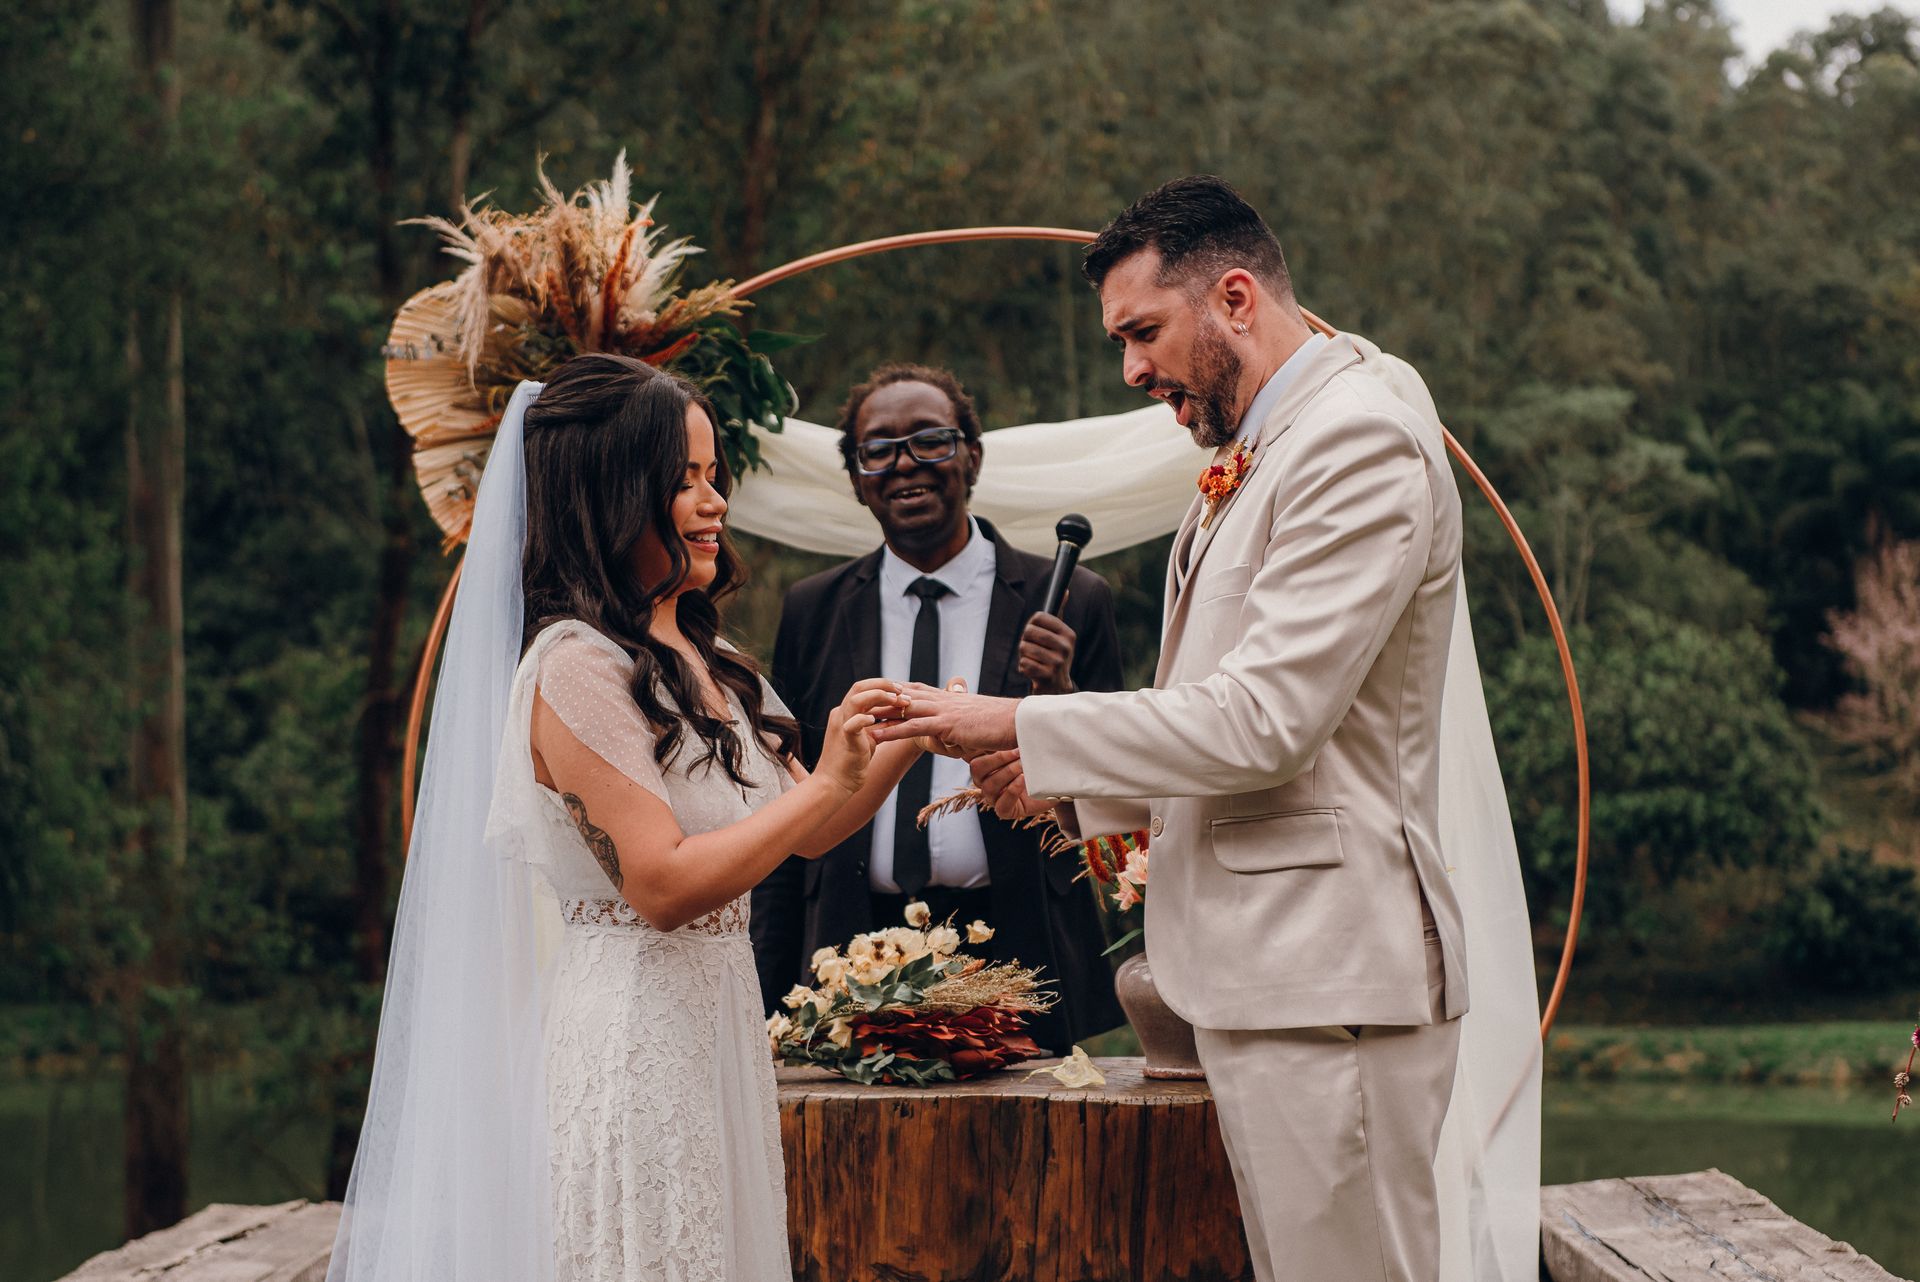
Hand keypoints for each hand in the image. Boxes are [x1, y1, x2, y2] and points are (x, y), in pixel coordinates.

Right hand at [816, 679, 906, 793]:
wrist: (835, 784)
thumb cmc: (852, 762)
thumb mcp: (869, 738)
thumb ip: (879, 724)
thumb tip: (899, 714)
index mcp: (845, 712)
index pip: (862, 688)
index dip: (882, 685)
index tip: (901, 689)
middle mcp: (840, 714)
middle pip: (859, 687)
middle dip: (883, 684)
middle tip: (902, 691)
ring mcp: (840, 725)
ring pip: (856, 699)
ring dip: (880, 696)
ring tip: (898, 700)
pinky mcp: (845, 739)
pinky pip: (853, 724)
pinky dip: (865, 719)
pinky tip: (877, 720)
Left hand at [868, 684, 1019, 756]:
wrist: (1020, 722)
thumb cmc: (1003, 724)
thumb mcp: (978, 721)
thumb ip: (964, 722)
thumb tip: (958, 731)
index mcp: (950, 698)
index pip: (916, 691)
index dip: (895, 692)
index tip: (876, 694)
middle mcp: (943, 700)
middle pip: (904, 697)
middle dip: (880, 700)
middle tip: (857, 703)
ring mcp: (944, 710)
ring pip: (904, 710)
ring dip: (879, 715)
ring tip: (857, 720)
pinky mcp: (947, 724)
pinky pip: (914, 727)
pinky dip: (892, 731)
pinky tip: (876, 736)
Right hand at [969, 749, 1054, 820]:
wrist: (1052, 788)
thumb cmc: (1037, 768)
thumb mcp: (1026, 753)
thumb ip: (1016, 744)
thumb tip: (1017, 728)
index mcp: (987, 767)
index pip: (976, 759)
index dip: (989, 750)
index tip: (1011, 743)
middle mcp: (986, 782)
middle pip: (977, 770)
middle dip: (999, 759)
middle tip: (1019, 752)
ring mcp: (993, 797)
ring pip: (989, 786)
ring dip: (1008, 772)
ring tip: (1023, 766)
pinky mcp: (1004, 810)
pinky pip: (1001, 803)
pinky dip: (1012, 790)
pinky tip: (1023, 780)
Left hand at [1017, 612, 1076, 694]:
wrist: (1057, 686)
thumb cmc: (1054, 655)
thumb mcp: (1060, 635)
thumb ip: (1059, 614)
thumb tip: (1065, 591)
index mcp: (1068, 634)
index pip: (1039, 617)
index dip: (1032, 624)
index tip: (1036, 633)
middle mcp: (1066, 647)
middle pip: (1029, 631)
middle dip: (1025, 640)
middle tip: (1032, 648)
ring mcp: (1057, 662)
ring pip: (1024, 648)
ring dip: (1023, 654)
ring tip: (1033, 660)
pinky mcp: (1047, 675)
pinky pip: (1023, 663)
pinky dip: (1023, 667)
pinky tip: (1033, 670)